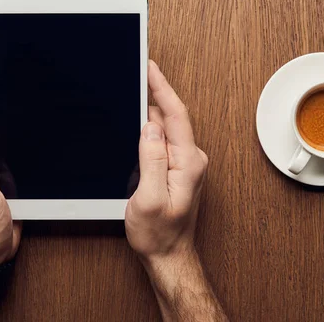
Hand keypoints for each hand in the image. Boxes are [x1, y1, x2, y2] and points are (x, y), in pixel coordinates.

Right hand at [125, 61, 207, 262]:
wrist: (169, 256)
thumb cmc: (160, 234)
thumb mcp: (149, 198)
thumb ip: (152, 159)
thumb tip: (149, 126)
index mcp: (188, 162)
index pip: (175, 115)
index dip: (162, 87)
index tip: (150, 67)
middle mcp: (192, 159)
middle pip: (170, 117)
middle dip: (153, 95)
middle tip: (134, 75)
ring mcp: (186, 164)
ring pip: (165, 129)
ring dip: (149, 114)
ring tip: (131, 99)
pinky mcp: (178, 169)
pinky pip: (163, 142)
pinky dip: (150, 131)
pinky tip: (137, 128)